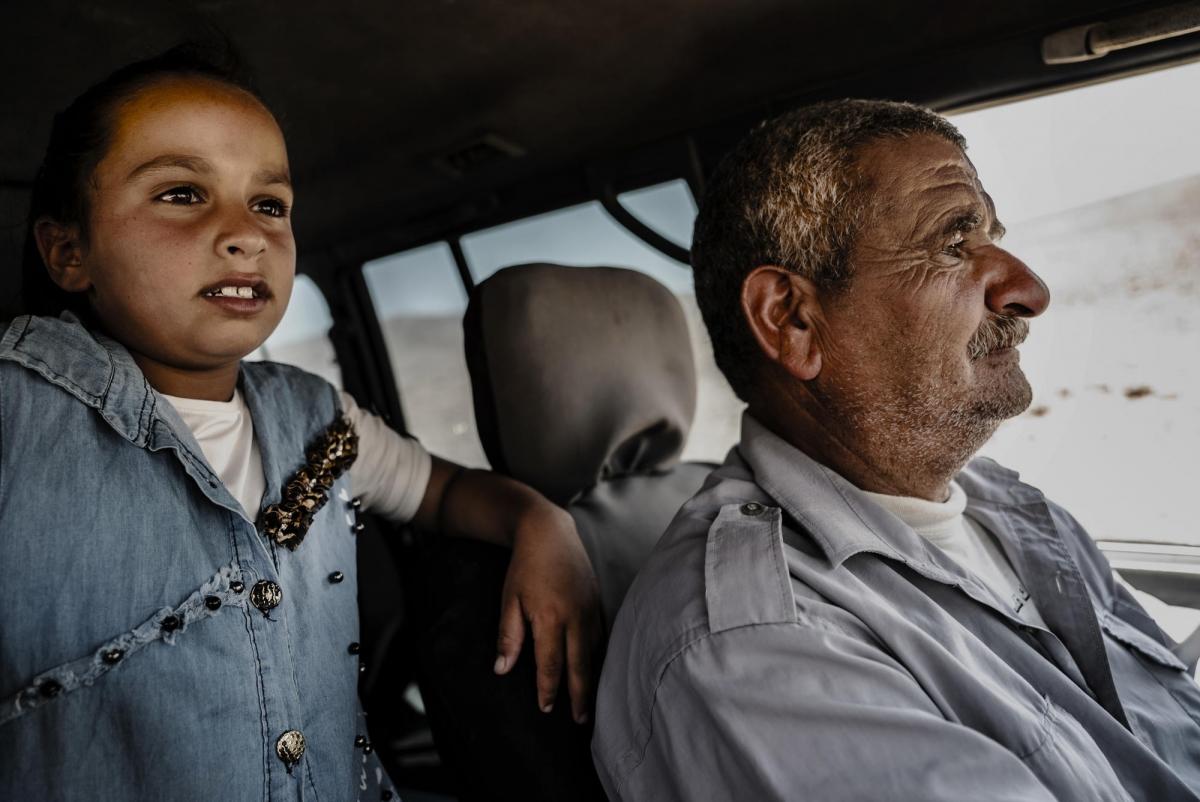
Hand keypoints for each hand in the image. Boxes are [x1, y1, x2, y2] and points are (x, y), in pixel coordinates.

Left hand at [493, 507, 602, 723]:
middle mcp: (575, 617)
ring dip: (592, 679)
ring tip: (590, 702)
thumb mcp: (509, 600)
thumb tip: (502, 669)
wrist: (549, 532)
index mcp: (550, 618)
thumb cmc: (524, 566)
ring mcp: (590, 609)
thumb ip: (508, 636)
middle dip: (579, 696)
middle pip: (579, 666)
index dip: (548, 689)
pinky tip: (597, 668)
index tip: (545, 709)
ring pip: (595, 652)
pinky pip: (602, 635)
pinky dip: (600, 656)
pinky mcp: (598, 601)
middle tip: (579, 720)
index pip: (550, 664)